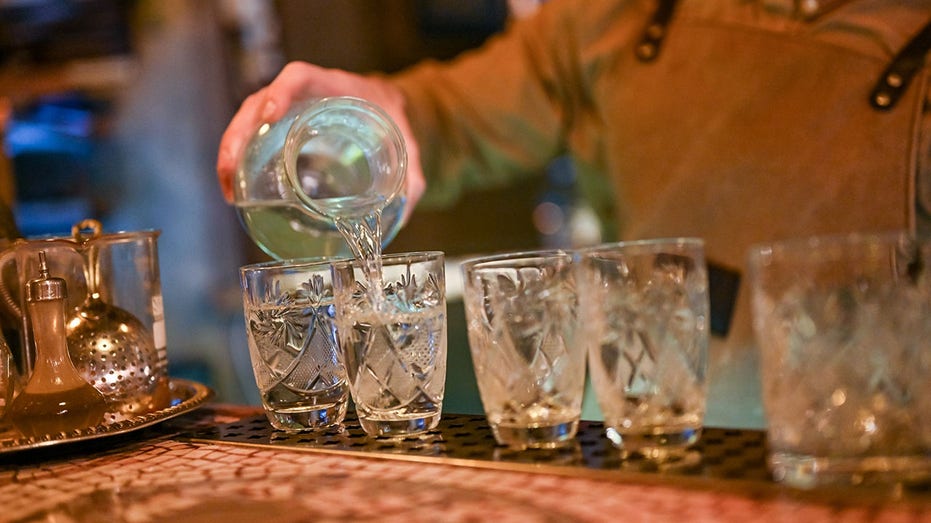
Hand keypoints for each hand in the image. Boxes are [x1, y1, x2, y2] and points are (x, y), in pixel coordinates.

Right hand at [216, 61, 424, 221]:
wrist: (389, 117)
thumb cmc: (394, 125)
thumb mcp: (407, 148)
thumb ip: (410, 178)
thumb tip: (404, 211)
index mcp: (336, 89)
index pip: (300, 77)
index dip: (282, 91)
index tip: (270, 114)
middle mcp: (305, 97)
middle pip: (260, 102)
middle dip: (241, 133)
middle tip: (233, 169)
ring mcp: (289, 113)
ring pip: (249, 122)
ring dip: (232, 151)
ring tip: (229, 188)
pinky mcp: (282, 132)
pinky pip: (254, 140)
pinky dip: (240, 162)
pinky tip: (236, 190)